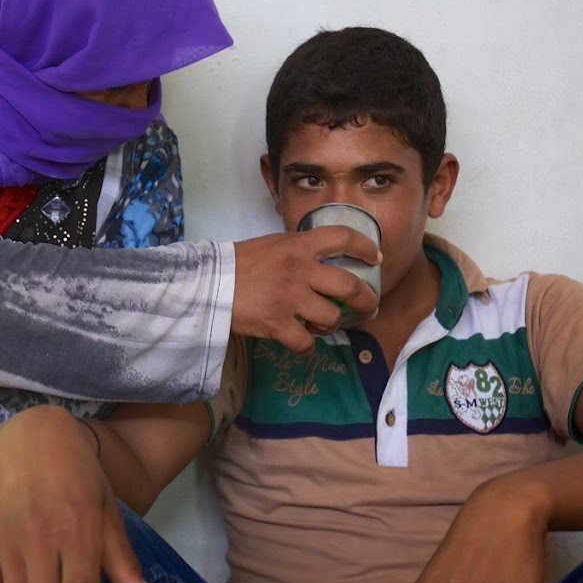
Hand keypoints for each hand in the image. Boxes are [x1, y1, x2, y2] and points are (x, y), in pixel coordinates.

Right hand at [232, 227, 380, 352]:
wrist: (207, 282)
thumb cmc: (239, 263)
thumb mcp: (273, 244)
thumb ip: (299, 250)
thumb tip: (323, 260)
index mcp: (298, 245)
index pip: (343, 237)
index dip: (365, 246)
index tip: (375, 257)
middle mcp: (299, 270)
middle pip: (349, 286)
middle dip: (367, 301)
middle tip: (370, 308)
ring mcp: (289, 298)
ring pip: (331, 317)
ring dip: (332, 325)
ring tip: (323, 325)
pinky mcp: (277, 323)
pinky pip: (306, 342)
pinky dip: (307, 345)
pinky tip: (300, 340)